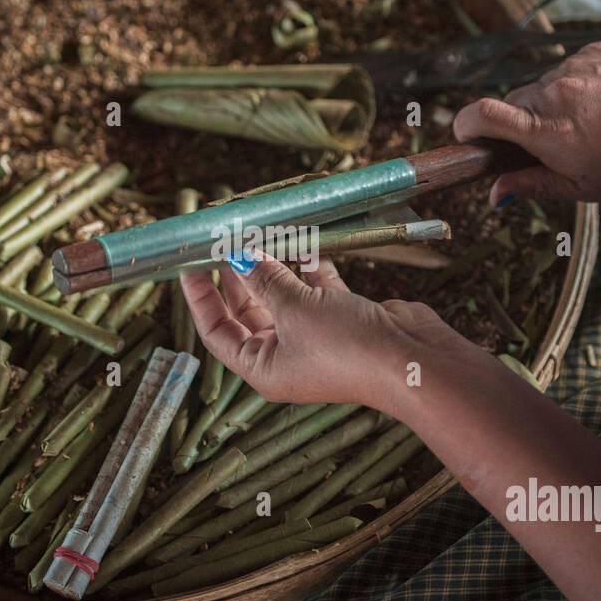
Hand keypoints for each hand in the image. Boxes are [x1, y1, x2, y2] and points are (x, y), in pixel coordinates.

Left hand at [179, 254, 468, 412]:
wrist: (413, 361)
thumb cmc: (347, 347)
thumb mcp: (295, 309)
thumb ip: (265, 278)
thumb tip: (240, 255)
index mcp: (264, 368)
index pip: (217, 332)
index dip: (200, 298)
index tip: (188, 264)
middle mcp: (287, 356)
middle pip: (248, 311)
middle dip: (237, 275)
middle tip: (223, 239)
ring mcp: (317, 339)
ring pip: (284, 296)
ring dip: (274, 265)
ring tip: (259, 231)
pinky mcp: (345, 320)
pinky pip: (318, 289)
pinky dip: (311, 266)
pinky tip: (305, 240)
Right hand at [454, 42, 600, 204]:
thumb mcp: (587, 187)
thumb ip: (534, 185)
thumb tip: (494, 193)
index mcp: (549, 133)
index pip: (481, 115)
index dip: (464, 125)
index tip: (465, 137)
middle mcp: (553, 95)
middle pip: (509, 105)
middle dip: (518, 125)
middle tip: (551, 145)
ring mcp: (571, 69)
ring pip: (539, 89)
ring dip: (550, 107)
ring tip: (591, 123)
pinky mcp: (589, 51)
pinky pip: (565, 72)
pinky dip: (575, 88)